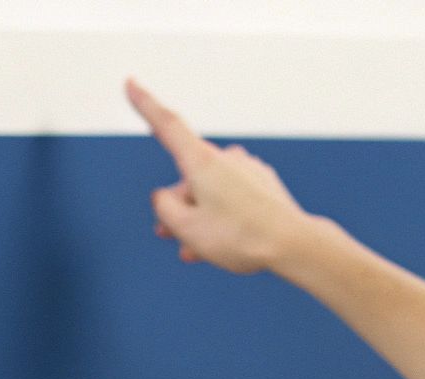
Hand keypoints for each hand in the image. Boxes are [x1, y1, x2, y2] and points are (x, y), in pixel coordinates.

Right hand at [125, 78, 317, 274]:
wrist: (294, 245)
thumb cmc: (241, 237)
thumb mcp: (188, 229)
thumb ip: (165, 208)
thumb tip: (164, 197)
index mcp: (202, 162)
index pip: (167, 124)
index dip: (145, 104)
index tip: (131, 83)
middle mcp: (226, 159)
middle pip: (188, 176)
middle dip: (176, 205)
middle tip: (167, 234)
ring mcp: (247, 170)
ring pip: (210, 191)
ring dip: (198, 217)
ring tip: (194, 250)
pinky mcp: (263, 184)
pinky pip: (232, 198)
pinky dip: (221, 217)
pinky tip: (220, 244)